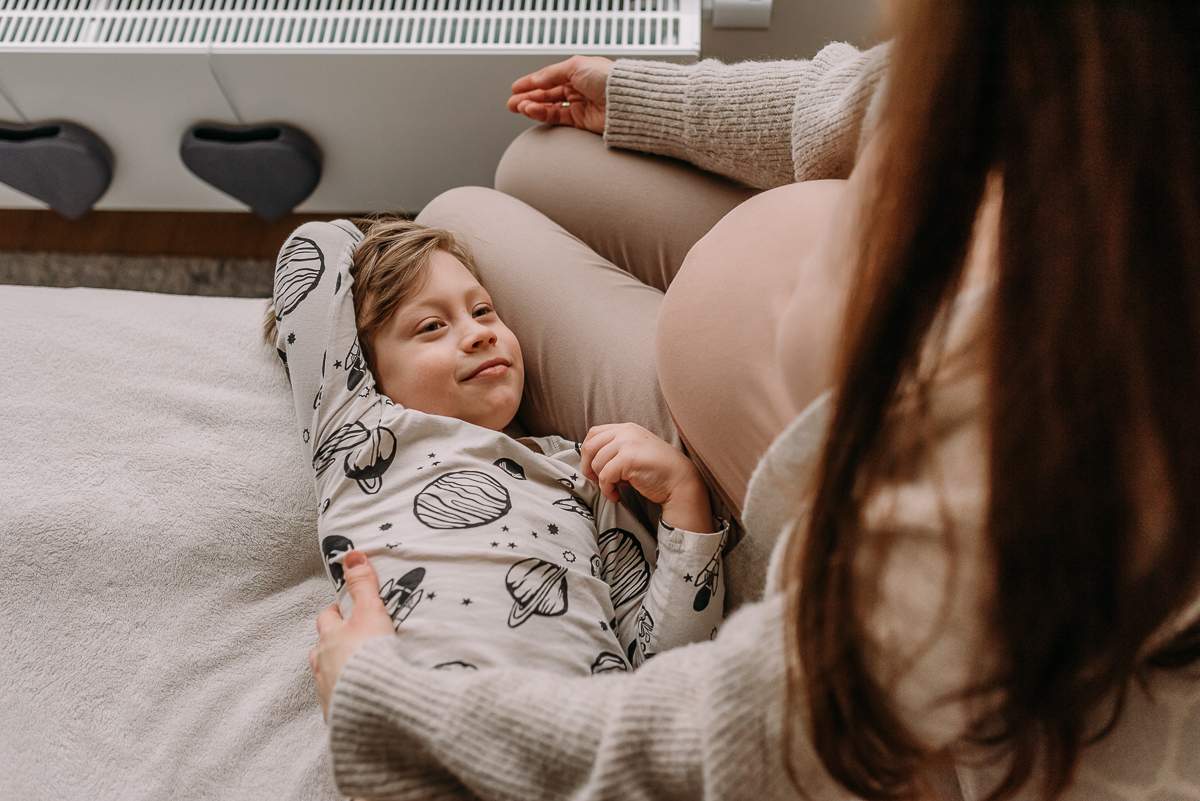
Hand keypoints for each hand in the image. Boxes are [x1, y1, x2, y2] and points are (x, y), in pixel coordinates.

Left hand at [309, 551, 395, 720]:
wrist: (375, 704)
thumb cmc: (371, 656)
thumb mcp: (371, 612)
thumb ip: (363, 585)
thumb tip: (351, 553)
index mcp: (330, 638)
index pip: (327, 619)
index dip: (337, 614)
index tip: (348, 613)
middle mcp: (322, 664)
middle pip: (320, 649)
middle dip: (333, 645)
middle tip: (353, 642)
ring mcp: (327, 690)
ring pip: (326, 675)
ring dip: (337, 671)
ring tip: (356, 672)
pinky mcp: (336, 714)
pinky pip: (337, 702)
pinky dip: (346, 697)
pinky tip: (360, 699)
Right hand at [507, 56, 612, 133]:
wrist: (626, 101)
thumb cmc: (608, 79)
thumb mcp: (575, 67)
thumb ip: (552, 74)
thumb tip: (535, 80)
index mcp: (578, 71)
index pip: (549, 77)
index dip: (531, 82)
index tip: (515, 88)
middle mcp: (578, 88)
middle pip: (547, 93)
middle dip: (528, 98)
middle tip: (512, 103)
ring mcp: (579, 105)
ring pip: (550, 106)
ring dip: (532, 107)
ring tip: (519, 107)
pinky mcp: (581, 121)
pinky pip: (557, 117)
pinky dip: (543, 114)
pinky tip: (531, 111)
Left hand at [581, 423, 713, 532]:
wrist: (680, 481)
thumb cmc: (657, 471)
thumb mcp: (635, 452)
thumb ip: (615, 450)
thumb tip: (590, 462)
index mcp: (627, 428)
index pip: (594, 433)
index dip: (587, 452)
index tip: (592, 468)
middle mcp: (626, 432)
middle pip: (590, 447)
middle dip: (588, 467)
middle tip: (597, 481)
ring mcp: (627, 444)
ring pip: (596, 464)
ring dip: (601, 482)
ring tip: (614, 489)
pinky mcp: (628, 459)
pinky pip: (605, 477)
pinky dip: (607, 490)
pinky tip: (616, 496)